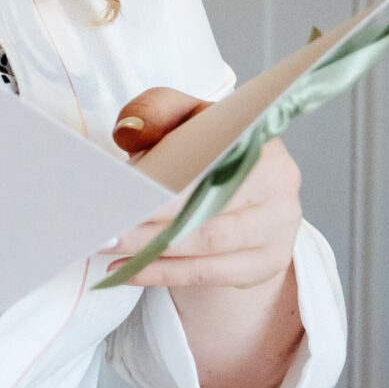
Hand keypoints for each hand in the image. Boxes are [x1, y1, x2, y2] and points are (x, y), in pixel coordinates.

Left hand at [104, 87, 300, 289]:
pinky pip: (212, 275)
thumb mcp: (182, 118)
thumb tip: (129, 131)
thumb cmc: (205, 149)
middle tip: (108, 231)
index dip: (172, 185)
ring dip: (154, 253)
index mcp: (264, 148)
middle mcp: (281, 190)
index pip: (217, 169)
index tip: (130, 194)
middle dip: (153, 226)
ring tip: (109, 248)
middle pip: (212, 214)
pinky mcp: (267, 264)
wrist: (238, 187)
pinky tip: (129, 271)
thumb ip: (156, 112)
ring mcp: (279, 231)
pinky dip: (165, 274)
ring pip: (210, 249)